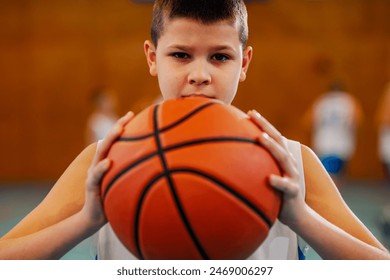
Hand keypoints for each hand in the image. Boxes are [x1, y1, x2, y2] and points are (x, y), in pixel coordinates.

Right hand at [82, 111, 133, 230]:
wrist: (94, 218)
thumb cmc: (112, 199)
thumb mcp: (124, 183)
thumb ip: (133, 172)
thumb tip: (156, 166)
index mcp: (107, 161)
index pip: (115, 140)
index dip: (122, 126)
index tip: (134, 114)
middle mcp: (99, 163)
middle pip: (108, 141)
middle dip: (117, 126)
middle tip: (128, 116)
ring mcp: (93, 173)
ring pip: (101, 153)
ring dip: (110, 140)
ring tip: (119, 130)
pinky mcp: (91, 186)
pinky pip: (96, 176)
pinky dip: (101, 169)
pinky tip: (108, 162)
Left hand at [247, 110, 306, 226]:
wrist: (297, 215)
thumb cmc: (277, 194)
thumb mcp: (268, 175)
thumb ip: (258, 165)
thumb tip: (236, 157)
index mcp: (282, 159)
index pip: (273, 136)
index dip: (263, 124)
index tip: (249, 112)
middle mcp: (288, 163)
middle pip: (278, 140)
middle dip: (265, 126)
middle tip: (252, 114)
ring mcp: (292, 176)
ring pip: (283, 159)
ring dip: (272, 147)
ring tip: (261, 138)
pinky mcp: (293, 192)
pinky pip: (286, 186)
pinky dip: (278, 181)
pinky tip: (269, 179)